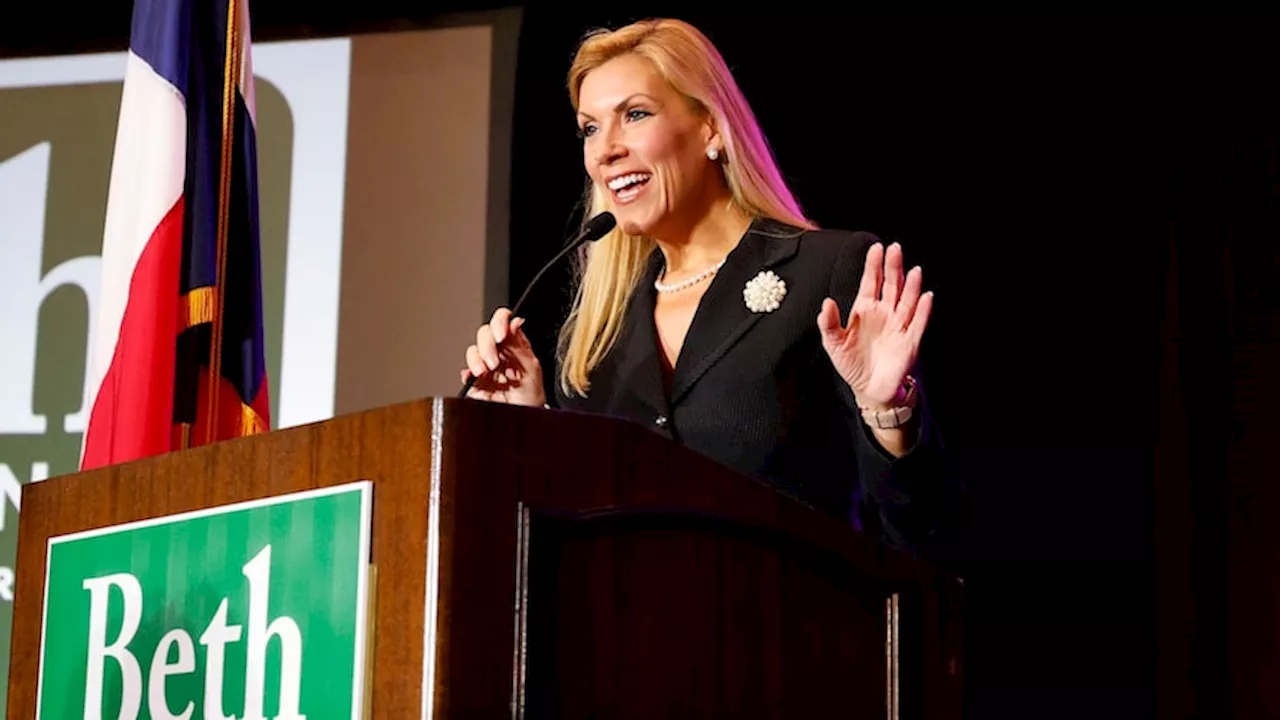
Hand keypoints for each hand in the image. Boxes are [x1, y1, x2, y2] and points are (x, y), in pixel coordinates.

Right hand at [462, 307, 546, 405]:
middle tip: (494, 362)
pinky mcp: (474, 380)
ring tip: (485, 373)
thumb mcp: (531, 369)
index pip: (503, 323)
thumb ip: (521, 345)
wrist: (521, 418)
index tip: (501, 334)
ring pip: (473, 350)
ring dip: (477, 359)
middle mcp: (499, 353)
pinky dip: (468, 372)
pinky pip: (466, 370)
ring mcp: (486, 365)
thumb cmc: (531, 397)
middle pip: (485, 333)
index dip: (500, 322)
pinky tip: (476, 378)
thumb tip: (515, 322)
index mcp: (514, 346)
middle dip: (487, 346)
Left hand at [817, 241, 931, 409]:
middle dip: (893, 267)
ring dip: (911, 286)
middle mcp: (884, 313)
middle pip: (891, 285)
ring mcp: (898, 326)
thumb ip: (829, 323)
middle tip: (895, 249)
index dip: (873, 265)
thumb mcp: (833, 343)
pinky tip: (925, 297)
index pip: (871, 282)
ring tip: (914, 270)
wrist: (868, 389)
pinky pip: (918, 323)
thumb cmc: (851, 364)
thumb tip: (826, 303)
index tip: (876, 248)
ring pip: (907, 301)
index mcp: (865, 310)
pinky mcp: (909, 342)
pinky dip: (922, 311)